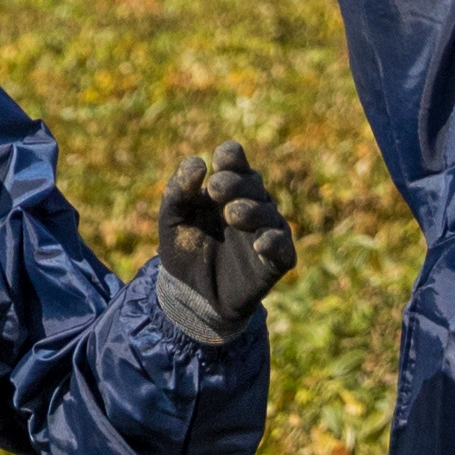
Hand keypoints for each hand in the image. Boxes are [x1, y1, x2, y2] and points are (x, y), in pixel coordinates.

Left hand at [141, 141, 297, 349]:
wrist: (190, 297)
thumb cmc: (184, 251)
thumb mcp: (172, 221)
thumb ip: (177, 192)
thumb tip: (197, 162)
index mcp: (227, 189)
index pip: (235, 163)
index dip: (231, 158)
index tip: (220, 160)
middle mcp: (251, 204)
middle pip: (253, 183)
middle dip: (237, 183)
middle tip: (217, 189)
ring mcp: (266, 231)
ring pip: (268, 213)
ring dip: (252, 210)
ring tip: (232, 214)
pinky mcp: (276, 260)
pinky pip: (283, 248)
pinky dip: (274, 243)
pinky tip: (259, 244)